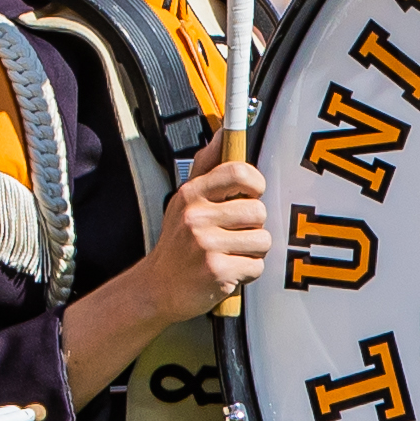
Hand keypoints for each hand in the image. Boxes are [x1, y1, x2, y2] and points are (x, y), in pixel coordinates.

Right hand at [141, 157, 268, 325]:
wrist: (156, 288)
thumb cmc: (177, 243)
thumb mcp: (184, 201)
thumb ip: (206, 166)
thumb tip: (222, 133)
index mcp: (192, 194)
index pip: (238, 172)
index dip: (255, 183)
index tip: (251, 193)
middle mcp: (197, 217)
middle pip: (258, 210)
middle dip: (253, 226)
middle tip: (233, 234)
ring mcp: (206, 245)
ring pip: (262, 240)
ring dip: (252, 251)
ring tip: (231, 253)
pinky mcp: (217, 271)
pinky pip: (257, 266)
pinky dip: (247, 272)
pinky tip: (228, 270)